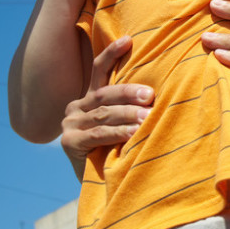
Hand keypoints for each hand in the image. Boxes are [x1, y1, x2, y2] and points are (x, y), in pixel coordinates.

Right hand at [60, 35, 153, 178]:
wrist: (103, 189)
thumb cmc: (120, 152)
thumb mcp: (127, 125)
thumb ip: (134, 107)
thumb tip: (161, 91)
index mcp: (91, 98)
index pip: (99, 70)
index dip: (112, 53)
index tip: (129, 39)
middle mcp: (77, 107)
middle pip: (105, 93)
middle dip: (128, 92)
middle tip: (150, 95)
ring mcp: (70, 123)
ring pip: (103, 113)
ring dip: (127, 114)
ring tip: (147, 117)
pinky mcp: (69, 142)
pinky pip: (98, 134)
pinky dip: (117, 133)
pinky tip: (133, 134)